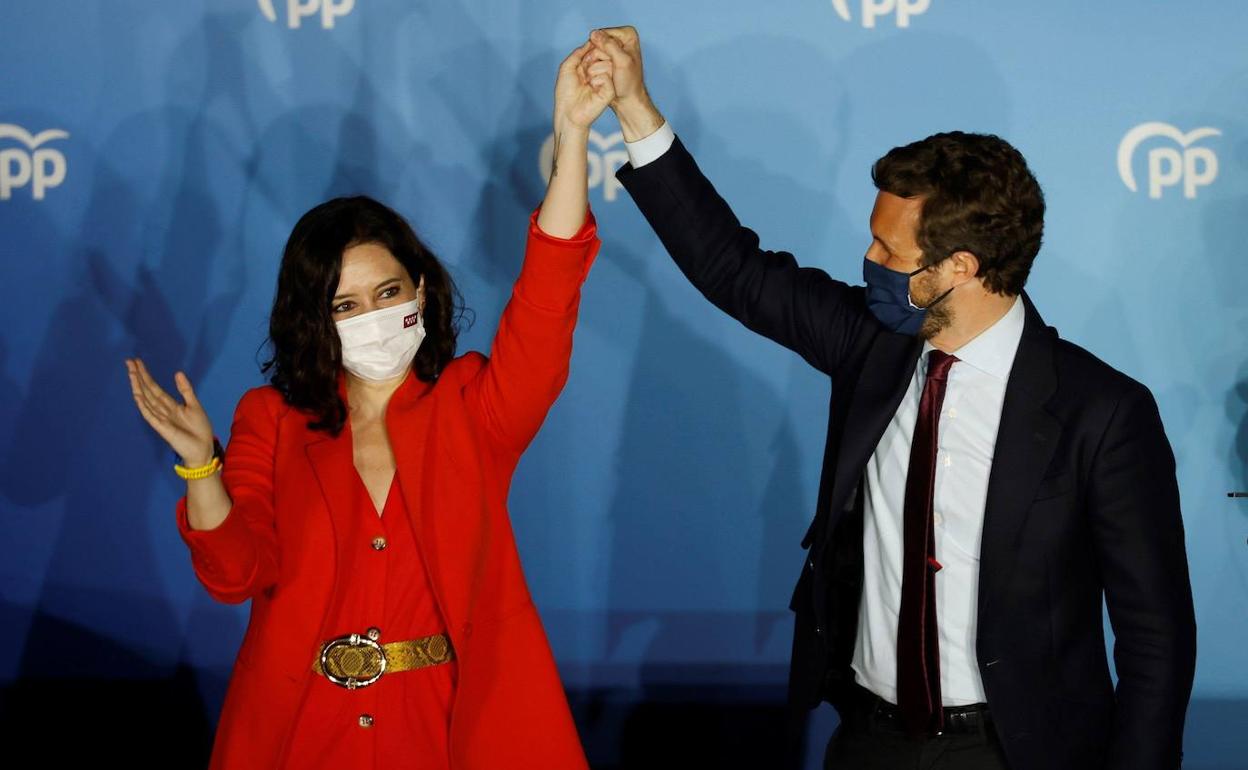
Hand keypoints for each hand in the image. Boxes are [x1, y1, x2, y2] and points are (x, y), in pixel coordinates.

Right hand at [125, 358, 215, 466]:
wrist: (203, 448)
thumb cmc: (199, 429)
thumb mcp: (194, 405)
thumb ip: (185, 390)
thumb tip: (177, 373)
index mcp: (170, 405)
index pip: (154, 387)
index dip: (146, 375)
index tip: (137, 362)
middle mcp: (162, 410)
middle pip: (147, 390)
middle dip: (138, 376)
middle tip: (129, 361)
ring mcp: (160, 418)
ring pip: (146, 399)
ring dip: (138, 386)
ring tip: (131, 373)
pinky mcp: (162, 428)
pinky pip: (150, 415)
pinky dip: (143, 405)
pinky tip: (137, 395)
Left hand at [554, 40, 615, 130]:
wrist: (568, 112)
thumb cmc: (565, 93)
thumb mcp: (567, 67)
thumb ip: (578, 53)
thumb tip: (590, 42)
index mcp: (590, 67)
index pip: (597, 49)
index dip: (591, 49)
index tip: (583, 59)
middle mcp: (600, 72)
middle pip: (604, 53)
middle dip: (591, 59)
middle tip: (584, 73)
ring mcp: (606, 81)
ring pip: (607, 64)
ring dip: (593, 71)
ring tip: (587, 83)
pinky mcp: (610, 91)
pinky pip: (607, 76)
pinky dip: (597, 80)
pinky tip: (592, 89)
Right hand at [585, 27, 663, 141]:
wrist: (628, 98)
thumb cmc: (629, 82)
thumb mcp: (621, 62)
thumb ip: (609, 45)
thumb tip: (593, 33)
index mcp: (628, 34)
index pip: (603, 34)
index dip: (603, 49)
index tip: (613, 63)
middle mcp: (621, 37)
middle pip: (597, 42)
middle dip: (599, 57)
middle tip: (611, 70)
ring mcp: (613, 47)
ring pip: (593, 50)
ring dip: (596, 63)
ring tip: (607, 74)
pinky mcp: (607, 57)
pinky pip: (592, 58)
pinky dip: (594, 66)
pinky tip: (600, 75)